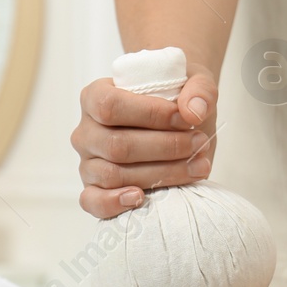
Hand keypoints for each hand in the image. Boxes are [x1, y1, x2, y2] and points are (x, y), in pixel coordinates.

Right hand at [71, 63, 217, 218]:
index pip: (111, 106)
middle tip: (199, 144)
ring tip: (197, 167)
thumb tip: (193, 112)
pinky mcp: (95, 188)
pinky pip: (92, 201)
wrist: (180, 126)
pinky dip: (113, 203)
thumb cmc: (178, 101)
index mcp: (96, 96)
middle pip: (116, 145)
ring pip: (113, 175)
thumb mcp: (194, 83)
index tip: (187, 121)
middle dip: (165, 148)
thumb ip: (199, 90)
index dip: (150, 115)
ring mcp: (88, 162)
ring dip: (161, 174)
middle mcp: (86, 131)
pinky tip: (141, 198)